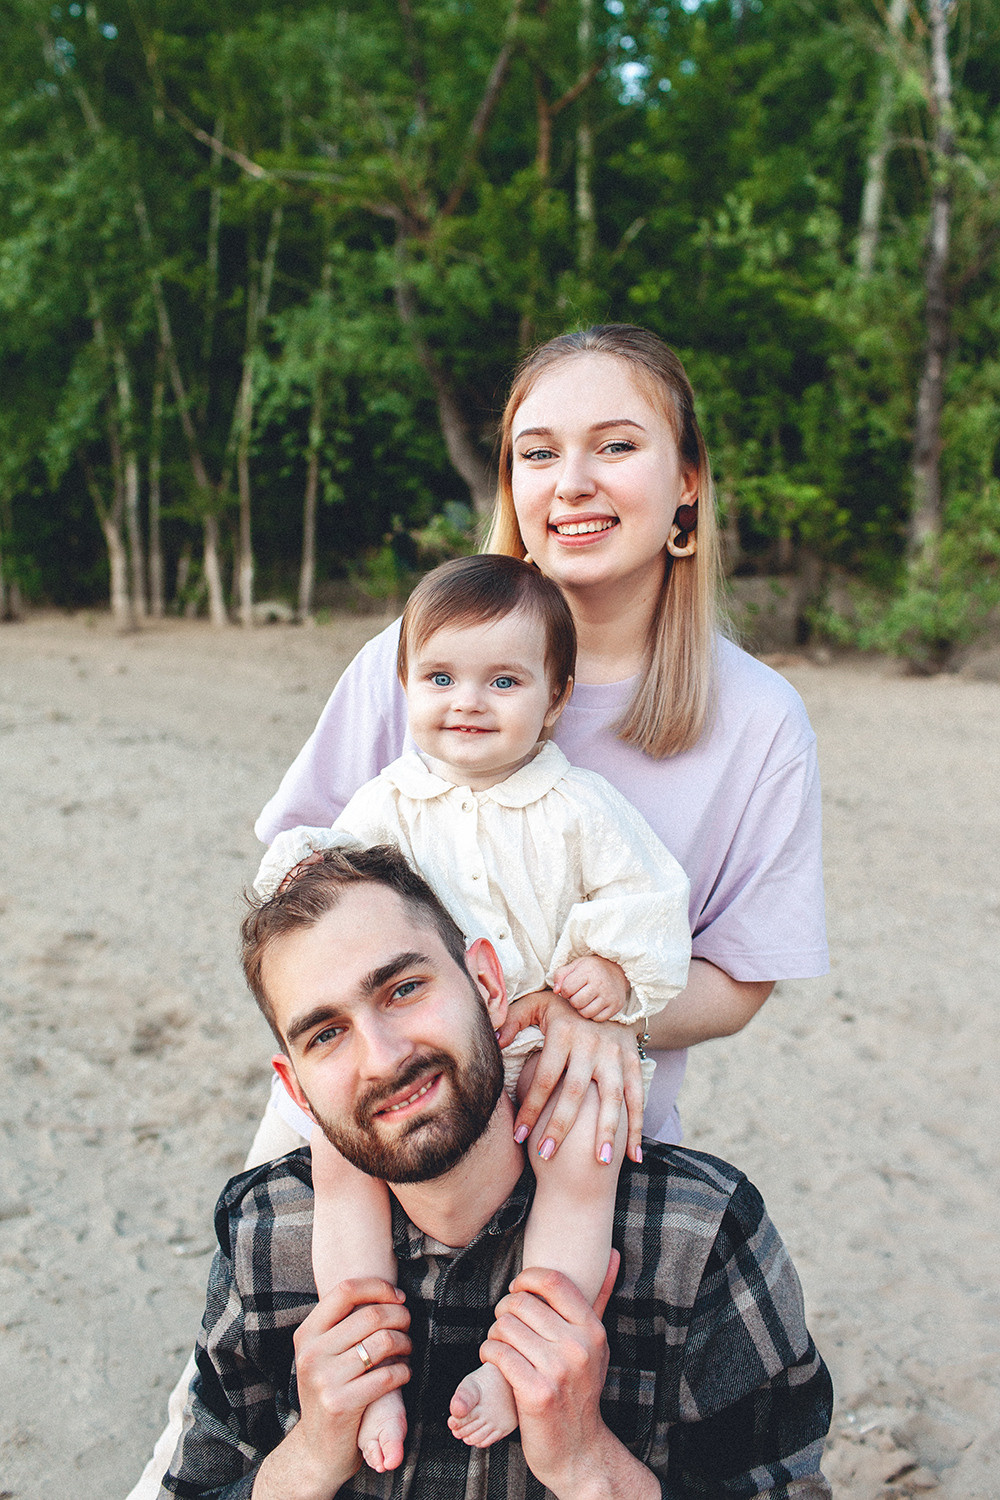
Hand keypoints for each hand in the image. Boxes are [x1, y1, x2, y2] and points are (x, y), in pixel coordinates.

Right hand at [252, 1278, 410, 1499]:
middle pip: (371, 1315)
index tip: (398, 1297)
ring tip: (407, 1349)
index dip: (378, 1287)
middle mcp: (311, 1353)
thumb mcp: (324, 1355)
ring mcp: (324, 1379)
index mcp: (306, 1334)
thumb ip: (342, 1325)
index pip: (346, 1290)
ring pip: (383, 1342)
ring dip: (405, 1342)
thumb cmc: (332, 1391)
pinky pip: (387, 1375)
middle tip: (408, 1326)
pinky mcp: (340, 1404)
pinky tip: (403, 1373)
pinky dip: (404, 1371)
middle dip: (400, 1316)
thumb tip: (386, 1290)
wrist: (318, 1449)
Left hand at [480, 1255, 656, 1499]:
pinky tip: (494, 1361)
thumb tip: (612, 1254)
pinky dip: (488, 1354)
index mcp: (593, 1331)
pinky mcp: (535, 1393)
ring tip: (500, 1346)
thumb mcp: (596, 1346)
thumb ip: (600, 1298)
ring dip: (493, 1335)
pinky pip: (497, 1354)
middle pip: (520, 1303)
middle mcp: (578, 1347)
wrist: (578, 1451)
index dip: (526, 1278)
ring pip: (504, 1327)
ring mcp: (558, 1371)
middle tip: (505, 1325)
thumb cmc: (580, 1391)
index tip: (518, 1290)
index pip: (553, 1281)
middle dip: (504, 1310)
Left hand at [498, 990, 643, 1163]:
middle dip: (560, 1127)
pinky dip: (637, 1127)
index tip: (518, 1136)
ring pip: (612, 1098)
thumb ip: (512, 1019)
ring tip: (599, 1162)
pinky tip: (633, 1156)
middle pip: (575, 1093)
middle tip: (546, 1155)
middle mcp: (591, 1045)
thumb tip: (493, 1041)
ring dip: (607, 1131)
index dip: (530, 1108)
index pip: (545, 1078)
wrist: (610, 988)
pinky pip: (637, 1098)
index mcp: (564, 1033)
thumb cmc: (564, 1005)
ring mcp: (615, 1055)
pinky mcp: (633, 1061)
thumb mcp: (536, 1003)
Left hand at [552, 956, 627, 1020]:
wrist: (617, 971)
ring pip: (586, 1013)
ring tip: (584, 1001)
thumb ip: (560, 975)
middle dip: (573, 1000)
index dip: (565, 991)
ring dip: (582, 1009)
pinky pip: (598, 1018)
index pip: (567, 988)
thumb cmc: (591, 969)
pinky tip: (593, 1005)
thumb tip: (556, 991)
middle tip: (577, 995)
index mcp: (588, 971)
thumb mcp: (575, 965)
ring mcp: (609, 996)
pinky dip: (593, 1014)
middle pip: (576, 1002)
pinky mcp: (615, 1006)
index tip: (570, 988)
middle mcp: (600, 984)